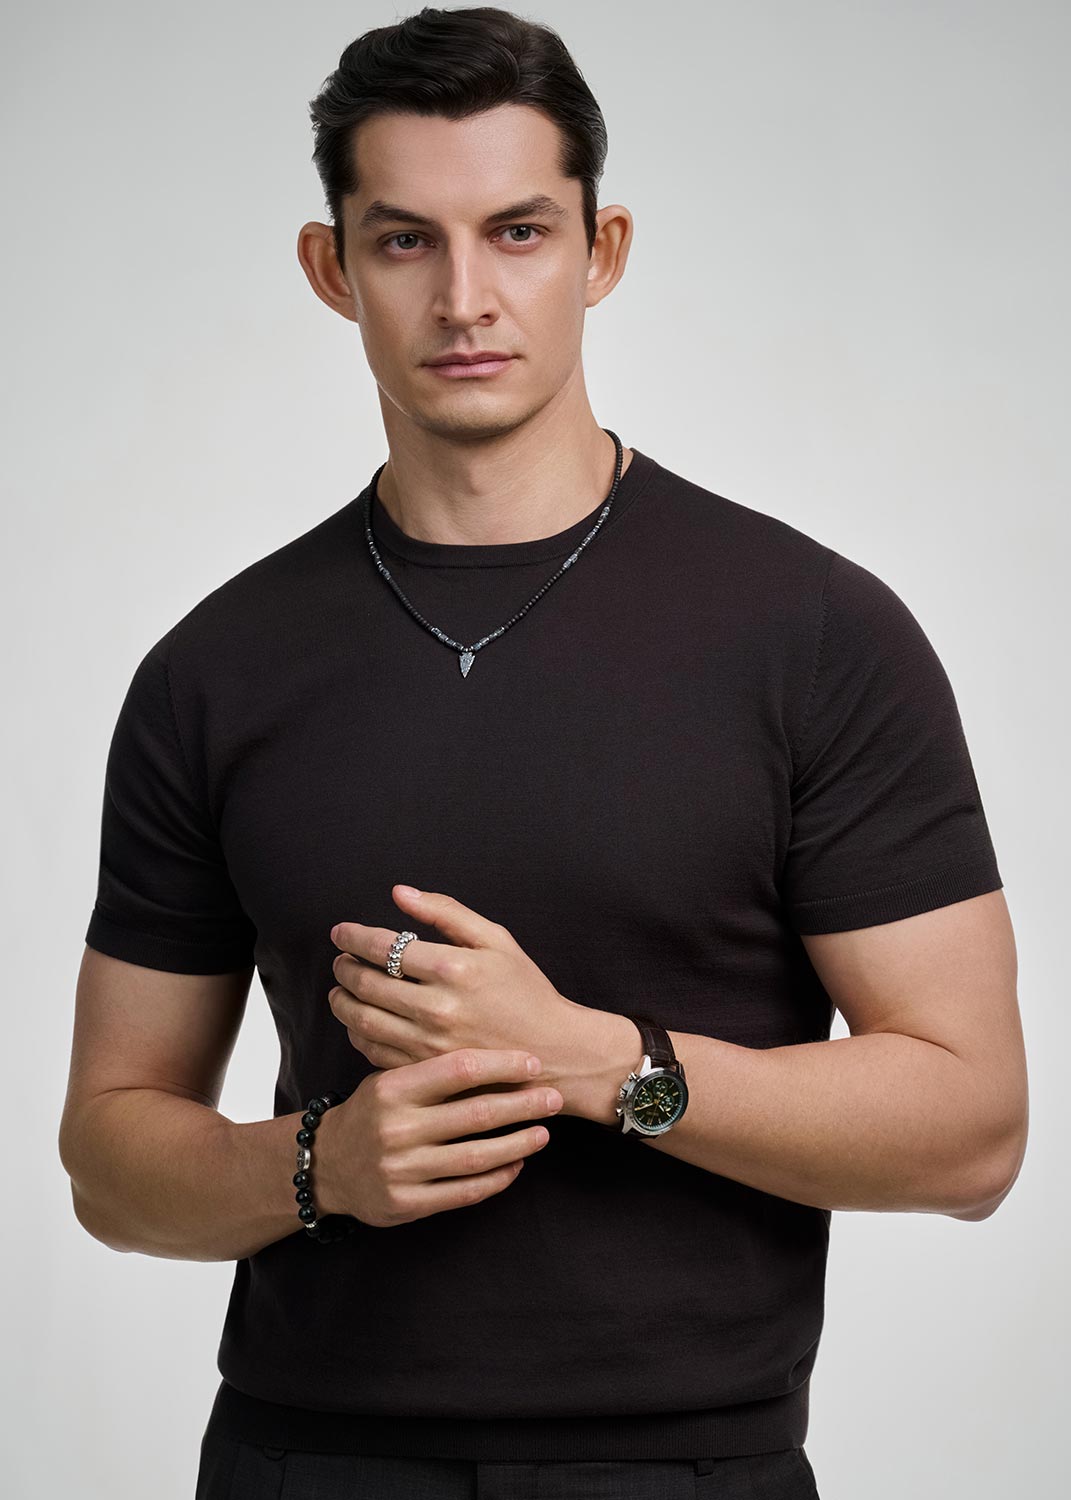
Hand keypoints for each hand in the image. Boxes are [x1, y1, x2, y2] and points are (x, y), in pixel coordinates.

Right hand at [314, 1049, 563, 1227]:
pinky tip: (517, 1165)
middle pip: (476, 1113)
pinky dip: (497, 1178)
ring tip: (543, 1133)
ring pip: (476, 1156)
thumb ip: (433, 1071)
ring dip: (517, 1144)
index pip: (459, 1069)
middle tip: (555, 1097)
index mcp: (393, 1088)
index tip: (533, 1063)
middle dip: (523, 1104)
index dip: (502, 1065)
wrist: (326, 1164)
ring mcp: (401, 1169)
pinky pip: (464, 1192)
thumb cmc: (373, 1111)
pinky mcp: (406, 1203)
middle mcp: (397, 1128)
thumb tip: (498, 1053)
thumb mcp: (390, 1080)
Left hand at [327, 884, 579, 1094]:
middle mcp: (436, 1007)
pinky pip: (374, 1050)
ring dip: (342, 1001)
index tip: (341, 932)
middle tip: (339, 960)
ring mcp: (428, 1044)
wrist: (553, 1052)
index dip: (354, 937)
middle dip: (344, 967)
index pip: (384, 946)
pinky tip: (358, 1020)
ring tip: (340, 989)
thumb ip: (446, 912)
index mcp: (453, 968)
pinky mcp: (425, 1070)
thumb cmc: (525, 992)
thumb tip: (400, 893)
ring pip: (363, 1019)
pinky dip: (357, 1033)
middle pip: (366, 983)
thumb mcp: (496, 940)